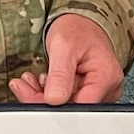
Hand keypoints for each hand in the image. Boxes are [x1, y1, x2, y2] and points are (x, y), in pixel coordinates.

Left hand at [9, 14, 124, 105]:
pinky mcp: (86, 93)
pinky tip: (39, 83)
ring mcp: (97, 92)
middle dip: (44, 100)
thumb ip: (60, 74)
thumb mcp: (64, 46)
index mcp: (106, 77)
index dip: (56, 107)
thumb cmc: (77, 29)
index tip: (33, 95)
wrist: (79, 24)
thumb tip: (54, 100)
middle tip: (26, 86)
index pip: (81, 106)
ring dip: (43, 97)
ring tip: (31, 81)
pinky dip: (48, 95)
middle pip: (73, 109)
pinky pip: (65, 102)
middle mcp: (107, 88)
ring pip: (66, 107)